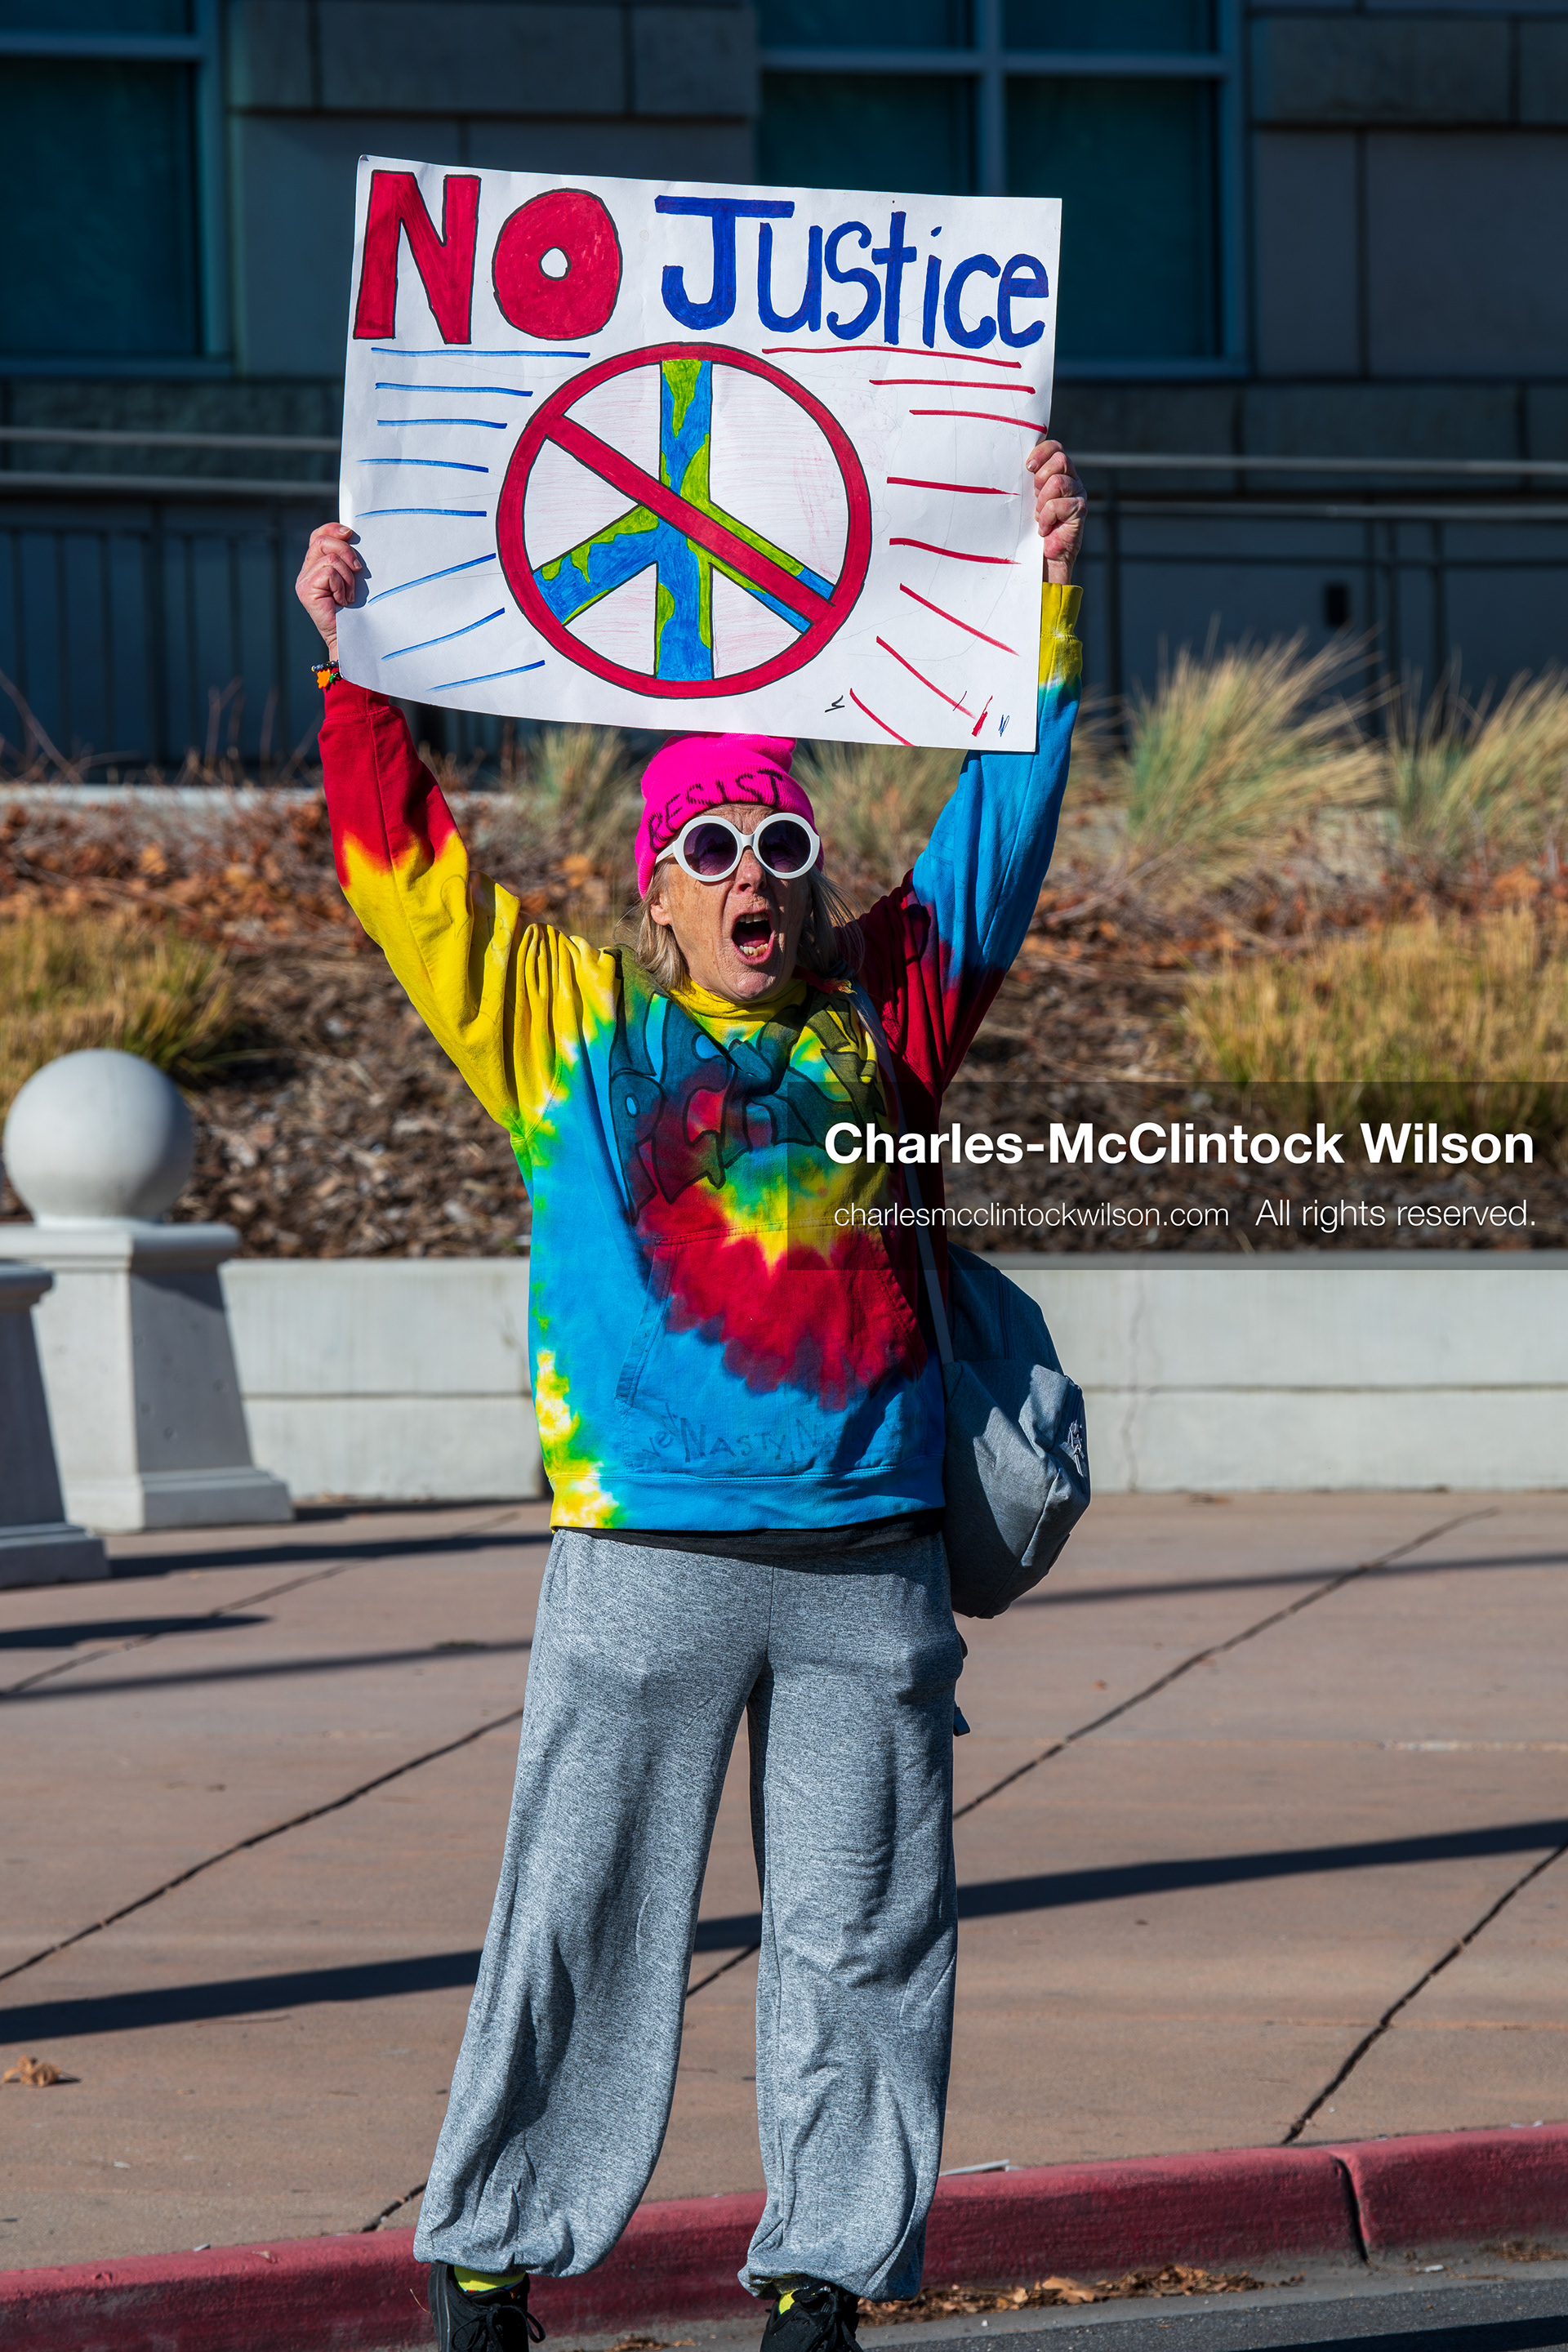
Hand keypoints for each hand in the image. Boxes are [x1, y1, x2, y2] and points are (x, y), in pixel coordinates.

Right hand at [296, 521, 360, 658]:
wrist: (352, 636)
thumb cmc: (357, 608)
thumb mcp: (353, 576)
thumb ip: (348, 558)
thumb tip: (352, 537)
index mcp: (316, 564)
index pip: (318, 535)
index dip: (333, 529)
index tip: (351, 534)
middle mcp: (306, 571)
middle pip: (322, 541)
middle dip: (346, 551)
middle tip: (358, 569)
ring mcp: (303, 581)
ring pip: (329, 559)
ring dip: (348, 576)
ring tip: (350, 595)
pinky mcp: (306, 591)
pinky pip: (328, 573)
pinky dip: (341, 585)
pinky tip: (343, 600)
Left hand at [1026, 440, 1086, 584]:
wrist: (1040, 559)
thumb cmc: (1028, 528)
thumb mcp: (1024, 499)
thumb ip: (1025, 479)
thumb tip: (1010, 460)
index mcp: (1057, 472)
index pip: (1055, 447)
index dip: (1041, 452)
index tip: (1027, 468)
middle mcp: (1071, 479)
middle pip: (1060, 459)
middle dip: (1041, 478)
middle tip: (1034, 497)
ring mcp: (1078, 494)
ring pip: (1058, 482)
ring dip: (1042, 501)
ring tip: (1039, 517)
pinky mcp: (1080, 510)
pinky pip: (1058, 504)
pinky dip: (1046, 517)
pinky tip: (1045, 528)